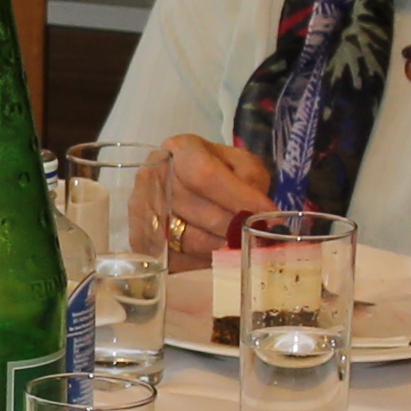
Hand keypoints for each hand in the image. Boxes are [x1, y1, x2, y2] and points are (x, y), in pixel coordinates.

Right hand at [150, 132, 275, 268]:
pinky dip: (203, 261)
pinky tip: (217, 253)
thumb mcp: (242, 166)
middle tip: (257, 237)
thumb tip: (266, 219)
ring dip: (220, 247)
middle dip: (233, 228)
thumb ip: (253, 184)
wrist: (184, 185)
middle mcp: (154, 176)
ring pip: (188, 239)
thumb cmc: (220, 173)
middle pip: (197, 210)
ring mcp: (142, 209)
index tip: (268, 216)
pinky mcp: (142, 239)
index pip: (205, 175)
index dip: (239, 199)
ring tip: (238, 244)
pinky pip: (177, 259)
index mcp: (181, 150)